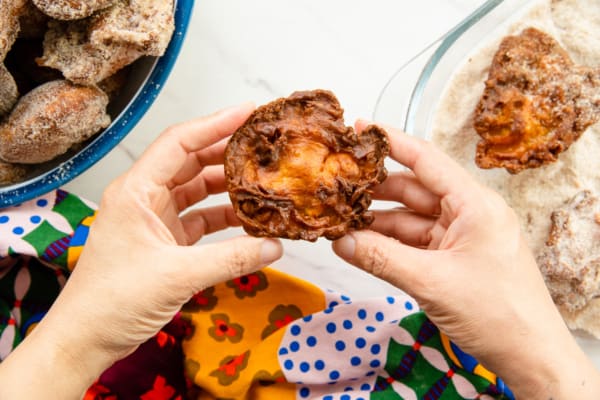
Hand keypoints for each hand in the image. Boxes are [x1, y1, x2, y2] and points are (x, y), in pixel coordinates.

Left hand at [0, 104, 282, 397]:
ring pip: (197, 190)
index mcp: (136, 192)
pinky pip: (199, 219)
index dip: (215, 124)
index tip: (248, 112)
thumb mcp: (177, 276)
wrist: (87, 338)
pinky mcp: (164, 241)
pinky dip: (223, 218)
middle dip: (226, 153)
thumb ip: (231, 259)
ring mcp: (154, 219)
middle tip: (263, 145)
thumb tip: (275, 246)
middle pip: (190, 162)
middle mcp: (144, 198)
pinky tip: (248, 221)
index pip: (179, 143)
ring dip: (227, 187)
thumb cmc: (114, 301)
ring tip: (262, 180)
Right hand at [333, 122, 599, 398]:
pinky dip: (388, 244)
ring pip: (410, 218)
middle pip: (413, 189)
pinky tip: (361, 245)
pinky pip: (414, 242)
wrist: (529, 355)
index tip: (361, 129)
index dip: (392, 142)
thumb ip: (380, 259)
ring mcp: (460, 236)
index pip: (427, 160)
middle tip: (339, 187)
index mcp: (475, 204)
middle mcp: (468, 213)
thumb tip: (339, 241)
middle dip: (375, 191)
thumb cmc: (497, 314)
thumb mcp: (431, 282)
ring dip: (377, 222)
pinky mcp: (453, 258)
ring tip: (341, 221)